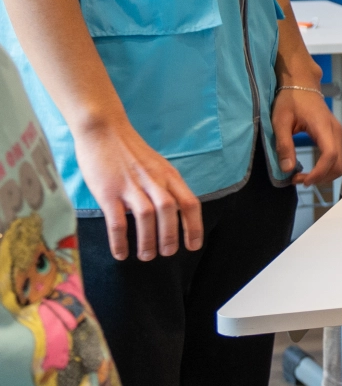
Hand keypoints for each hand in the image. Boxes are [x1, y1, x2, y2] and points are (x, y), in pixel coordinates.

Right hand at [74, 117, 202, 260]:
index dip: (194, 226)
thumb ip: (165, 185)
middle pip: (169, 211)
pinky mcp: (108, 191)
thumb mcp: (157, 165)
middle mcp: (153, 180)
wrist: (103, 129)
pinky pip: (116, 221)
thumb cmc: (130, 150)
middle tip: (167, 254)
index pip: (189, 203)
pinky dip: (120, 240)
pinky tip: (120, 253)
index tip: (194, 246)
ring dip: (148, 241)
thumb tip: (173, 211)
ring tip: (146, 256)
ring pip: (146, 217)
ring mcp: (130, 185)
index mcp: (168, 175)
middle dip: (171, 236)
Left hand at [271, 86, 341, 186]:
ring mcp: (339, 133)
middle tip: (299, 180)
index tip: (301, 180)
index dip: (318, 173)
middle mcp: (336, 131)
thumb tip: (287, 169)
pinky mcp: (336, 136)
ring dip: (325, 175)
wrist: (302, 85)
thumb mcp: (280, 121)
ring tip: (304, 177)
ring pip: (341, 163)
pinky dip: (328, 168)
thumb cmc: (290, 100)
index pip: (330, 155)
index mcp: (323, 126)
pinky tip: (313, 170)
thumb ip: (284, 145)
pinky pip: (339, 157)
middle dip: (321, 178)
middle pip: (340, 164)